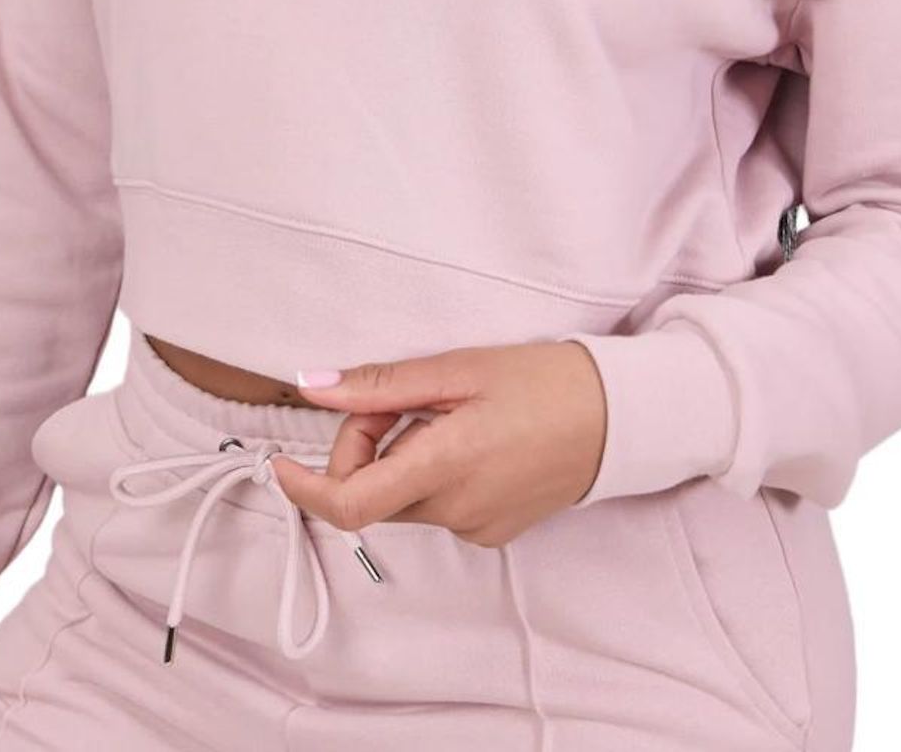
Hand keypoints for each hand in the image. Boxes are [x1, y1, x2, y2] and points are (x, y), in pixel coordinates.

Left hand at [269, 339, 606, 546]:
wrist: (620, 417)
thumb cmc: (545, 381)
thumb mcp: (458, 368)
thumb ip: (380, 386)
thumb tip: (312, 384)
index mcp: (445, 466)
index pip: (350, 503)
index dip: (304, 489)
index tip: (281, 464)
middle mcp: (457, 510)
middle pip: (372, 495)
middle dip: (363, 449)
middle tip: (398, 400)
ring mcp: (477, 527)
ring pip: (403, 501)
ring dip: (398, 460)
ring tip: (446, 412)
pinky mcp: (493, 531)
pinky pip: (437, 507)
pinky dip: (431, 473)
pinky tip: (469, 437)